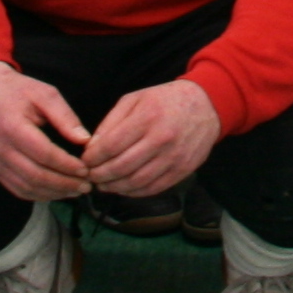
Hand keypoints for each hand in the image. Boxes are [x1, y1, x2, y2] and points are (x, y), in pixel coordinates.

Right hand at [0, 63, 99, 203]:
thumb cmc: (19, 92)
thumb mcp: (45, 94)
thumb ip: (65, 117)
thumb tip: (85, 140)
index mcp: (12, 126)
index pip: (44, 154)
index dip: (66, 165)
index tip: (86, 169)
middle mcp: (0, 148)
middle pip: (35, 175)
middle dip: (63, 184)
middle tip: (86, 185)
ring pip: (26, 187)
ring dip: (53, 193)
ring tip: (75, 190)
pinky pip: (17, 189)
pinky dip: (38, 194)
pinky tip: (56, 191)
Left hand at [80, 77, 222, 198]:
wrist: (207, 105)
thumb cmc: (165, 100)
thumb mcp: (135, 99)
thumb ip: (111, 121)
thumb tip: (92, 147)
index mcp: (147, 117)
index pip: (111, 145)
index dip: (93, 157)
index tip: (85, 160)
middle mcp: (161, 139)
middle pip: (121, 167)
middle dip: (99, 175)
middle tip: (90, 176)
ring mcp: (174, 157)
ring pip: (136, 182)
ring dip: (114, 187)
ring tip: (104, 185)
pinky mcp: (182, 170)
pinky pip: (153, 188)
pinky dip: (134, 192)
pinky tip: (123, 188)